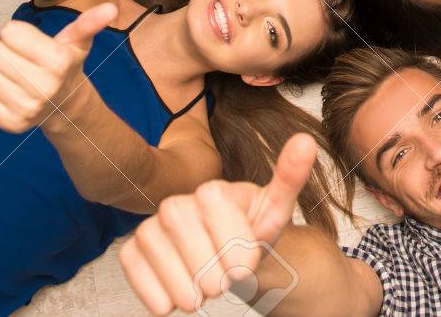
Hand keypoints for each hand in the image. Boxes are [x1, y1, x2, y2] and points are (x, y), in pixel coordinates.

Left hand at [0, 2, 116, 132]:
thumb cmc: (65, 67)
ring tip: (14, 75)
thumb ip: (88, 23)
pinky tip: (8, 91)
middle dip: (4, 52)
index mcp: (59, 61)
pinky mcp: (11, 123)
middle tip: (21, 60)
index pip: (9, 32)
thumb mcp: (76, 42)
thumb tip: (111, 8)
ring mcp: (27, 108)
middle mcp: (44, 87)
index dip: (16, 34)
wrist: (65, 106)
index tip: (28, 43)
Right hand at [119, 134, 317, 314]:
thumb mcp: (276, 210)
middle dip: (210, 270)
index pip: (219, 217)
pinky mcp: (133, 249)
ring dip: (185, 286)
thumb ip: (290, 177)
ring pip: (159, 253)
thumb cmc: (252, 234)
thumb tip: (307, 141)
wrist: (230, 259)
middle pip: (187, 237)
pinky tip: (174, 299)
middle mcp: (177, 202)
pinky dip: (155, 292)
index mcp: (212, 191)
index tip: (245, 266)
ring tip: (203, 292)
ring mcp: (152, 226)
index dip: (235, 249)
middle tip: (224, 283)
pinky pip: (133, 267)